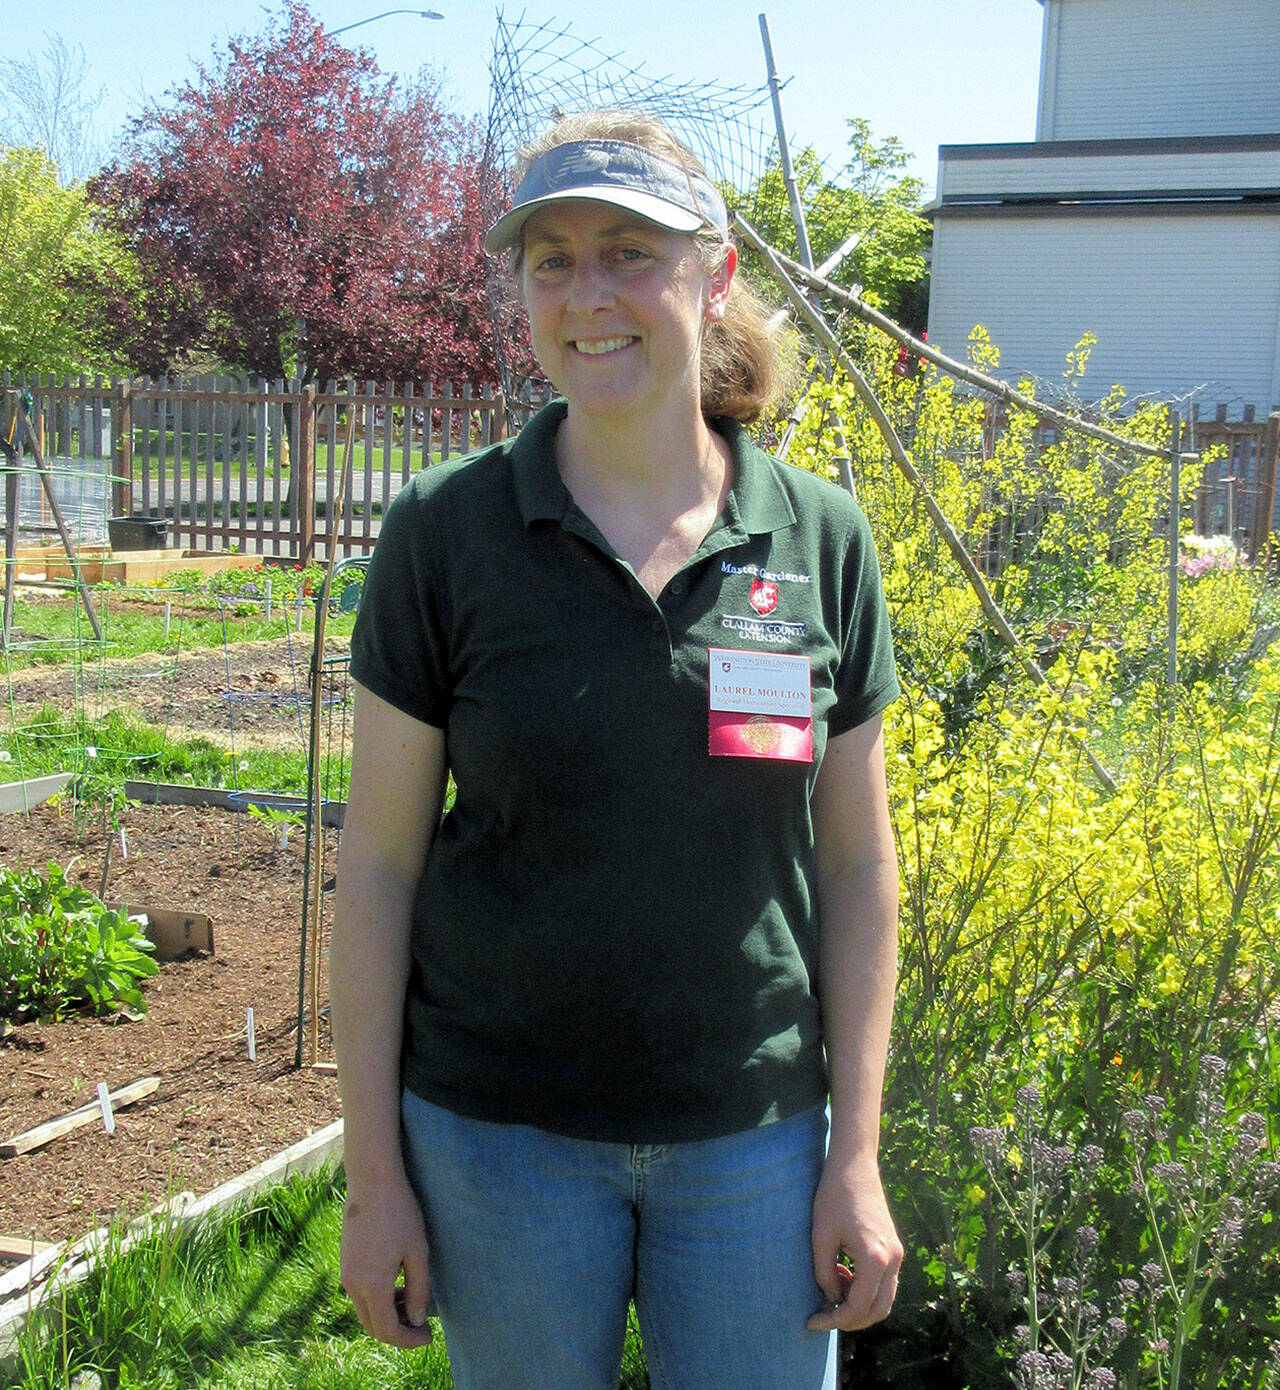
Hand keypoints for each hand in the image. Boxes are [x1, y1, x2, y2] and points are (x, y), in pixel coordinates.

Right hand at [340, 1173, 433, 1347]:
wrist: (372, 1181)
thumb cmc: (400, 1213)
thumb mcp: (417, 1251)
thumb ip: (418, 1289)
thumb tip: (416, 1319)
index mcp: (373, 1285)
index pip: (388, 1331)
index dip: (410, 1340)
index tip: (429, 1335)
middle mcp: (353, 1285)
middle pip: (373, 1327)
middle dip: (398, 1332)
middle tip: (423, 1324)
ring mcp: (346, 1273)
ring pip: (365, 1311)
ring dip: (387, 1314)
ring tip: (413, 1299)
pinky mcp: (345, 1262)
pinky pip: (359, 1294)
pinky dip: (377, 1299)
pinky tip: (397, 1283)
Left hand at [806, 1155, 902, 1332]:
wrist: (854, 1165)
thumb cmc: (834, 1196)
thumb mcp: (821, 1236)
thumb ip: (825, 1273)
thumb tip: (831, 1300)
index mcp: (875, 1259)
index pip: (857, 1307)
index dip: (833, 1320)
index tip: (811, 1321)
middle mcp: (893, 1260)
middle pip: (877, 1311)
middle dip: (850, 1321)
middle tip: (823, 1316)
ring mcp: (897, 1254)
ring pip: (885, 1300)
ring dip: (860, 1307)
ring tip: (832, 1294)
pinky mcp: (895, 1248)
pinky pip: (886, 1283)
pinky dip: (867, 1291)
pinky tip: (844, 1277)